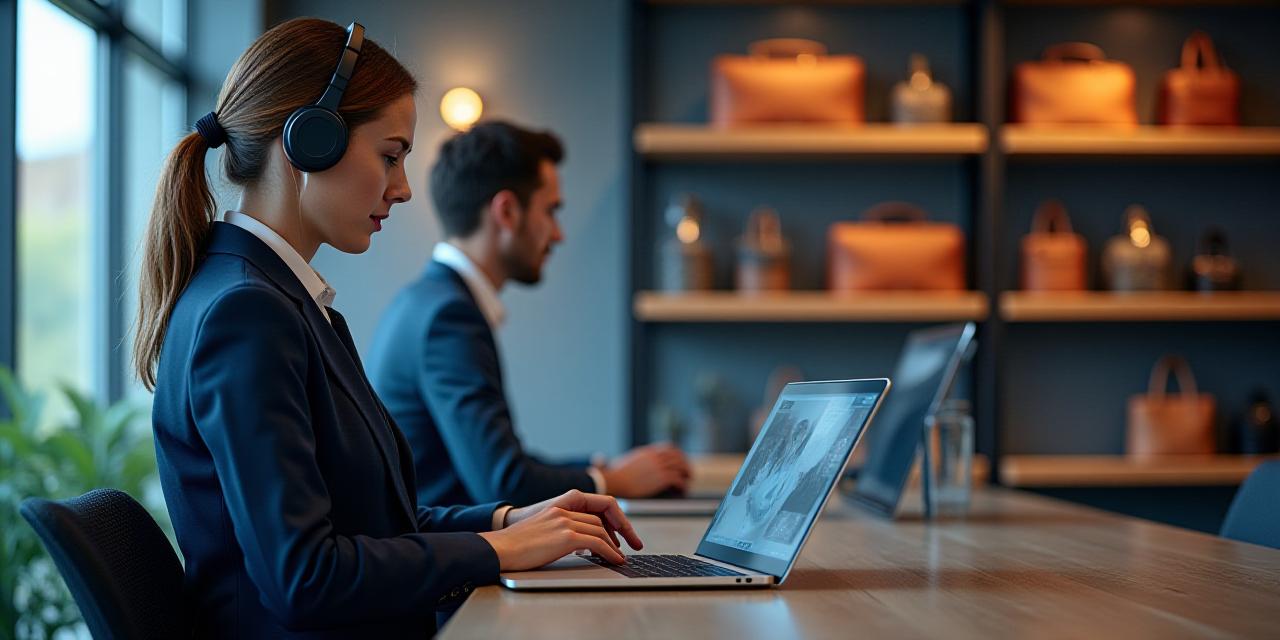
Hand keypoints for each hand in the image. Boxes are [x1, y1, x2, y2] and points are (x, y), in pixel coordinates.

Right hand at [478, 490, 642, 571]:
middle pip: (602, 518)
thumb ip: (563, 528)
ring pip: (601, 530)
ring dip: (614, 545)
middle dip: (620, 533)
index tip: (623, 531)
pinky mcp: (565, 537)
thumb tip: (584, 542)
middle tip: (628, 546)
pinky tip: (614, 560)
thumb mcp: (545, 528)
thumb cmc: (518, 544)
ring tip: (619, 557)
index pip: (598, 505)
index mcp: (561, 504)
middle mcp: (565, 509)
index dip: (614, 517)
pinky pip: (597, 542)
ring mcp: (565, 521)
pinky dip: (610, 552)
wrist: (501, 549)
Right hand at [600, 443, 690, 497]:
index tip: (680, 460)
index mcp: (647, 452)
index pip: (668, 448)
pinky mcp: (661, 478)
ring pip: (680, 466)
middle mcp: (655, 457)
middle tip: (688, 472)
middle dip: (684, 463)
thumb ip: (620, 460)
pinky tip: (682, 489)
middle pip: (677, 456)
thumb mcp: (619, 463)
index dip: (677, 454)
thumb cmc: (613, 476)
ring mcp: (659, 466)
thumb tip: (600, 458)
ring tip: (687, 481)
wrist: (612, 482)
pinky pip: (678, 479)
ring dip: (686, 473)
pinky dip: (682, 484)